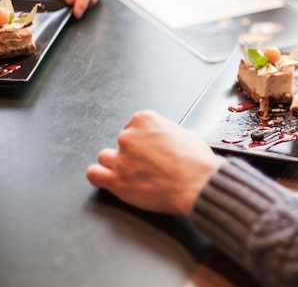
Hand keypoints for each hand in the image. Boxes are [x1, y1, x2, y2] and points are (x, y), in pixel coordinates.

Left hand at [86, 110, 226, 215]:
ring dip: (116, 164)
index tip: (150, 148)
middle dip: (132, 152)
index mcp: (145, 120)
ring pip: (105, 157)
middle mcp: (129, 136)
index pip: (133, 126)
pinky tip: (110, 179)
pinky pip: (93, 174)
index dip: (143, 139)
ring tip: (132, 173)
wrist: (198, 184)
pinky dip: (99, 176)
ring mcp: (120, 158)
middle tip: (147, 163)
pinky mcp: (116, 180)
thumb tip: (178, 137)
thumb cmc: (197, 162)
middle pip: (120, 142)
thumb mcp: (190, 135)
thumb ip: (175, 134)